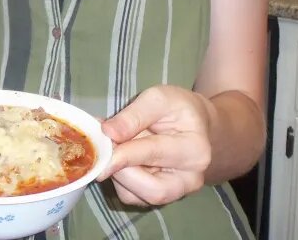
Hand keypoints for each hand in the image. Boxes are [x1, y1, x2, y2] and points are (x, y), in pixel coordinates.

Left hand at [95, 85, 214, 206]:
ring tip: (115, 146)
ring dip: (116, 172)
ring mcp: (175, 193)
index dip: (125, 154)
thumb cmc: (178, 109)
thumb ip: (134, 115)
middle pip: (150, 189)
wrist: (195, 125)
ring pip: (135, 196)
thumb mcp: (158, 98)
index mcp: (195, 150)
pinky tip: (121, 157)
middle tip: (103, 145)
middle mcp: (189, 179)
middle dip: (120, 169)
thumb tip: (108, 132)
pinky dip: (117, 178)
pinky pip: (130, 195)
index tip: (102, 151)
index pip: (154, 154)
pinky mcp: (158, 198)